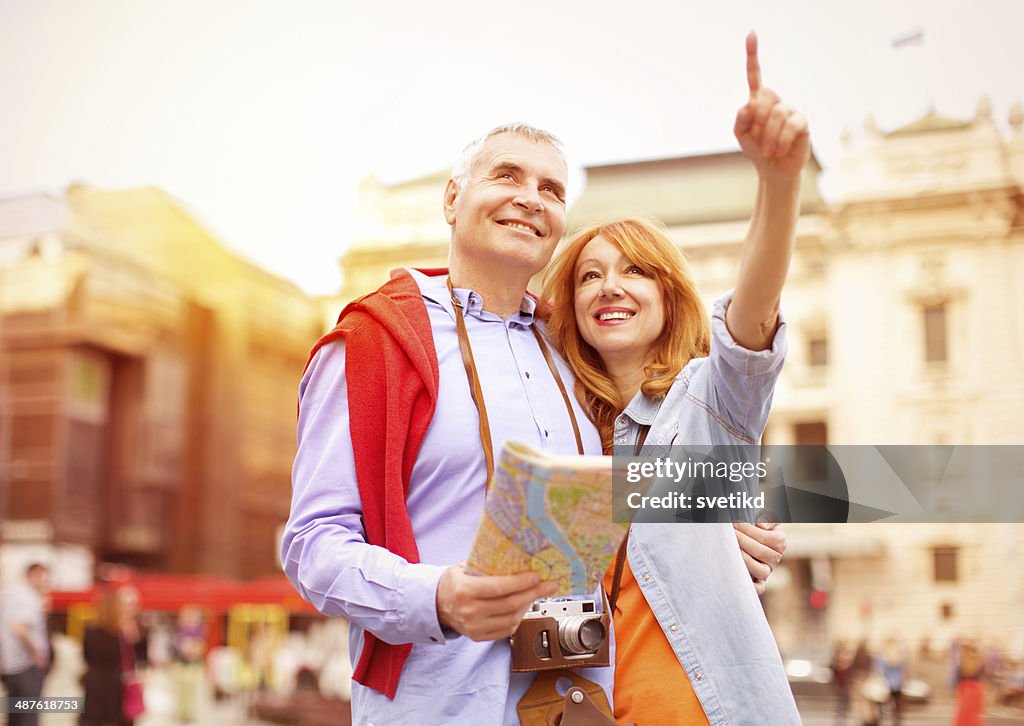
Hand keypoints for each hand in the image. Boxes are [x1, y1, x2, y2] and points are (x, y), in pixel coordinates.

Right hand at [436, 565, 556, 640]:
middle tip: (548, 585)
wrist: (437, 605)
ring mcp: (474, 627)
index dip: (521, 582)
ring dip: (528, 605)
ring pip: (512, 618)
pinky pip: (507, 629)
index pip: (499, 587)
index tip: (536, 576)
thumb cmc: (453, 582)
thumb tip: (516, 555)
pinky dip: (519, 617)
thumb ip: (486, 564)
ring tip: (536, 593)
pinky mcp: (479, 637)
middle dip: (533, 593)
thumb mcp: (464, 567)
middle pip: (510, 603)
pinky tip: (523, 606)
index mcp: (465, 591)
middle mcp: (469, 612)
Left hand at [734, 31, 809, 179]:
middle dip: (756, 119)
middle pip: (764, 97)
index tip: (751, 34)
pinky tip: (777, 151)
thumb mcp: (741, 135)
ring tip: (766, 150)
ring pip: (777, 113)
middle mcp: (776, 101)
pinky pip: (791, 125)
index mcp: (758, 100)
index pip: (755, 75)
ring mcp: (790, 110)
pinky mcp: (802, 122)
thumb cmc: (756, 149)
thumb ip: (740, 119)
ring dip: (767, 136)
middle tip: (754, 137)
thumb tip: (747, 104)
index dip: (752, 55)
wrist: (773, 169)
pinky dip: (780, 140)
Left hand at [734, 520, 786, 594]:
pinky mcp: (759, 582)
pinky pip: (759, 589)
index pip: (766, 537)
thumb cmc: (756, 526)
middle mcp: (775, 558)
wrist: (751, 539)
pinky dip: (752, 586)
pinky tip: (738, 574)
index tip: (735, 523)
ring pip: (761, 571)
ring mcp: (767, 571)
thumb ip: (767, 518)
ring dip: (745, 560)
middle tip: (730, 533)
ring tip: (732, 549)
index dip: (749, 530)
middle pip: (762, 552)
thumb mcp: (765, 518)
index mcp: (779, 542)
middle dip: (743, 541)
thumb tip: (761, 525)